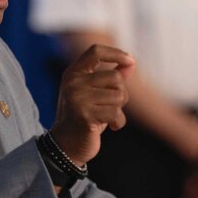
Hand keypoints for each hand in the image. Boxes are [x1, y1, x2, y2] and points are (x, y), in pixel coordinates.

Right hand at [50, 44, 133, 164]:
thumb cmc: (84, 117)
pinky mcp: (84, 115)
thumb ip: (111, 77)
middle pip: (115, 77)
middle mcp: (73, 82)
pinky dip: (118, 122)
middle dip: (121, 93)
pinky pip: (116, 113)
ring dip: (119, 109)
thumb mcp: (96, 94)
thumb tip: (131, 63)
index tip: (130, 61)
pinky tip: (109, 127)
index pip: (96, 52)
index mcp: (73, 73)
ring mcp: (77, 98)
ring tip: (107, 117)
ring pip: (119, 95)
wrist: (66, 145)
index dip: (116, 53)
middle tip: (112, 107)